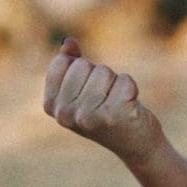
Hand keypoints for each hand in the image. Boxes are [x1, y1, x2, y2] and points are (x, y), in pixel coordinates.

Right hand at [42, 38, 162, 165]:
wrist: (135, 144)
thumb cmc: (107, 111)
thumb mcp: (82, 90)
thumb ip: (71, 64)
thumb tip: (67, 42)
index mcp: (51, 106)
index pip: (62, 61)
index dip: (81, 68)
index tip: (87, 89)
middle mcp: (65, 114)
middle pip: (82, 64)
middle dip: (98, 75)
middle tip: (104, 98)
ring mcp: (89, 116)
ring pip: (103, 71)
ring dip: (114, 82)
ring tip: (116, 102)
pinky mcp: (114, 115)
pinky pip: (124, 80)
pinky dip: (130, 87)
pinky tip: (129, 106)